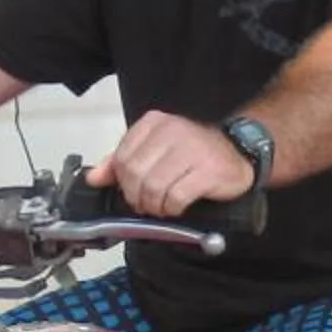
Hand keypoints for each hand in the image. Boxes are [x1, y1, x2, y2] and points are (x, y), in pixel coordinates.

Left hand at [89, 111, 254, 216]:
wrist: (238, 153)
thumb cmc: (192, 154)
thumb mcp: (155, 151)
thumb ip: (122, 161)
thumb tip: (92, 178)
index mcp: (154, 123)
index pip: (122, 157)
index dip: (123, 182)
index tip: (134, 190)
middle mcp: (172, 131)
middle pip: (135, 174)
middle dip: (137, 197)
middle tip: (146, 204)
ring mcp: (191, 150)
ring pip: (153, 187)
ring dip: (154, 206)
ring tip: (161, 207)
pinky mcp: (208, 171)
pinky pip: (176, 197)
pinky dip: (171, 209)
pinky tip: (176, 207)